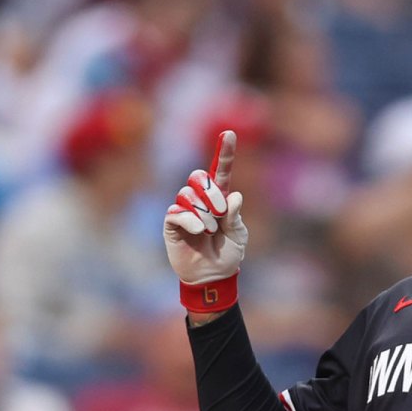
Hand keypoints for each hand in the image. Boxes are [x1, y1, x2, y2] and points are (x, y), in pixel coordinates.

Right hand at [164, 131, 248, 312]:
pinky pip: (177, 212)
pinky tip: (198, 231)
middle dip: (211, 191)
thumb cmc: (228, 255)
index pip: (221, 171)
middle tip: (220, 212)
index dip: (225, 152)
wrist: (213, 277)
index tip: (230, 133)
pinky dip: (190, 220)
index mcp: (220, 199)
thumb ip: (236, 216)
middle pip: (199, 176)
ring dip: (203, 211)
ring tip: (210, 229)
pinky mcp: (172, 224)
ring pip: (187, 193)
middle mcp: (201, 200)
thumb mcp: (239, 235)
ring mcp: (185, 210)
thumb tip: (234, 196)